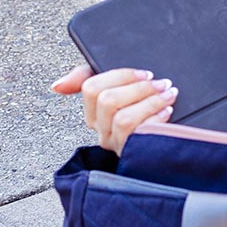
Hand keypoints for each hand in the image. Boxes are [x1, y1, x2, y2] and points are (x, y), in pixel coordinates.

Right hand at [51, 64, 178, 153]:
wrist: (167, 141)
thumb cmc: (140, 108)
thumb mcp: (118, 88)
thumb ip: (87, 78)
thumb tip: (57, 86)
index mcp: (93, 111)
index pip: (92, 88)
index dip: (121, 76)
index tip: (145, 73)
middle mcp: (101, 129)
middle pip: (108, 100)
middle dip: (140, 88)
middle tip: (162, 83)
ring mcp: (115, 143)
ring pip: (123, 118)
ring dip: (150, 102)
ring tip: (169, 95)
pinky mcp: (131, 153)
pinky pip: (137, 134)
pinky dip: (156, 119)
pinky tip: (166, 111)